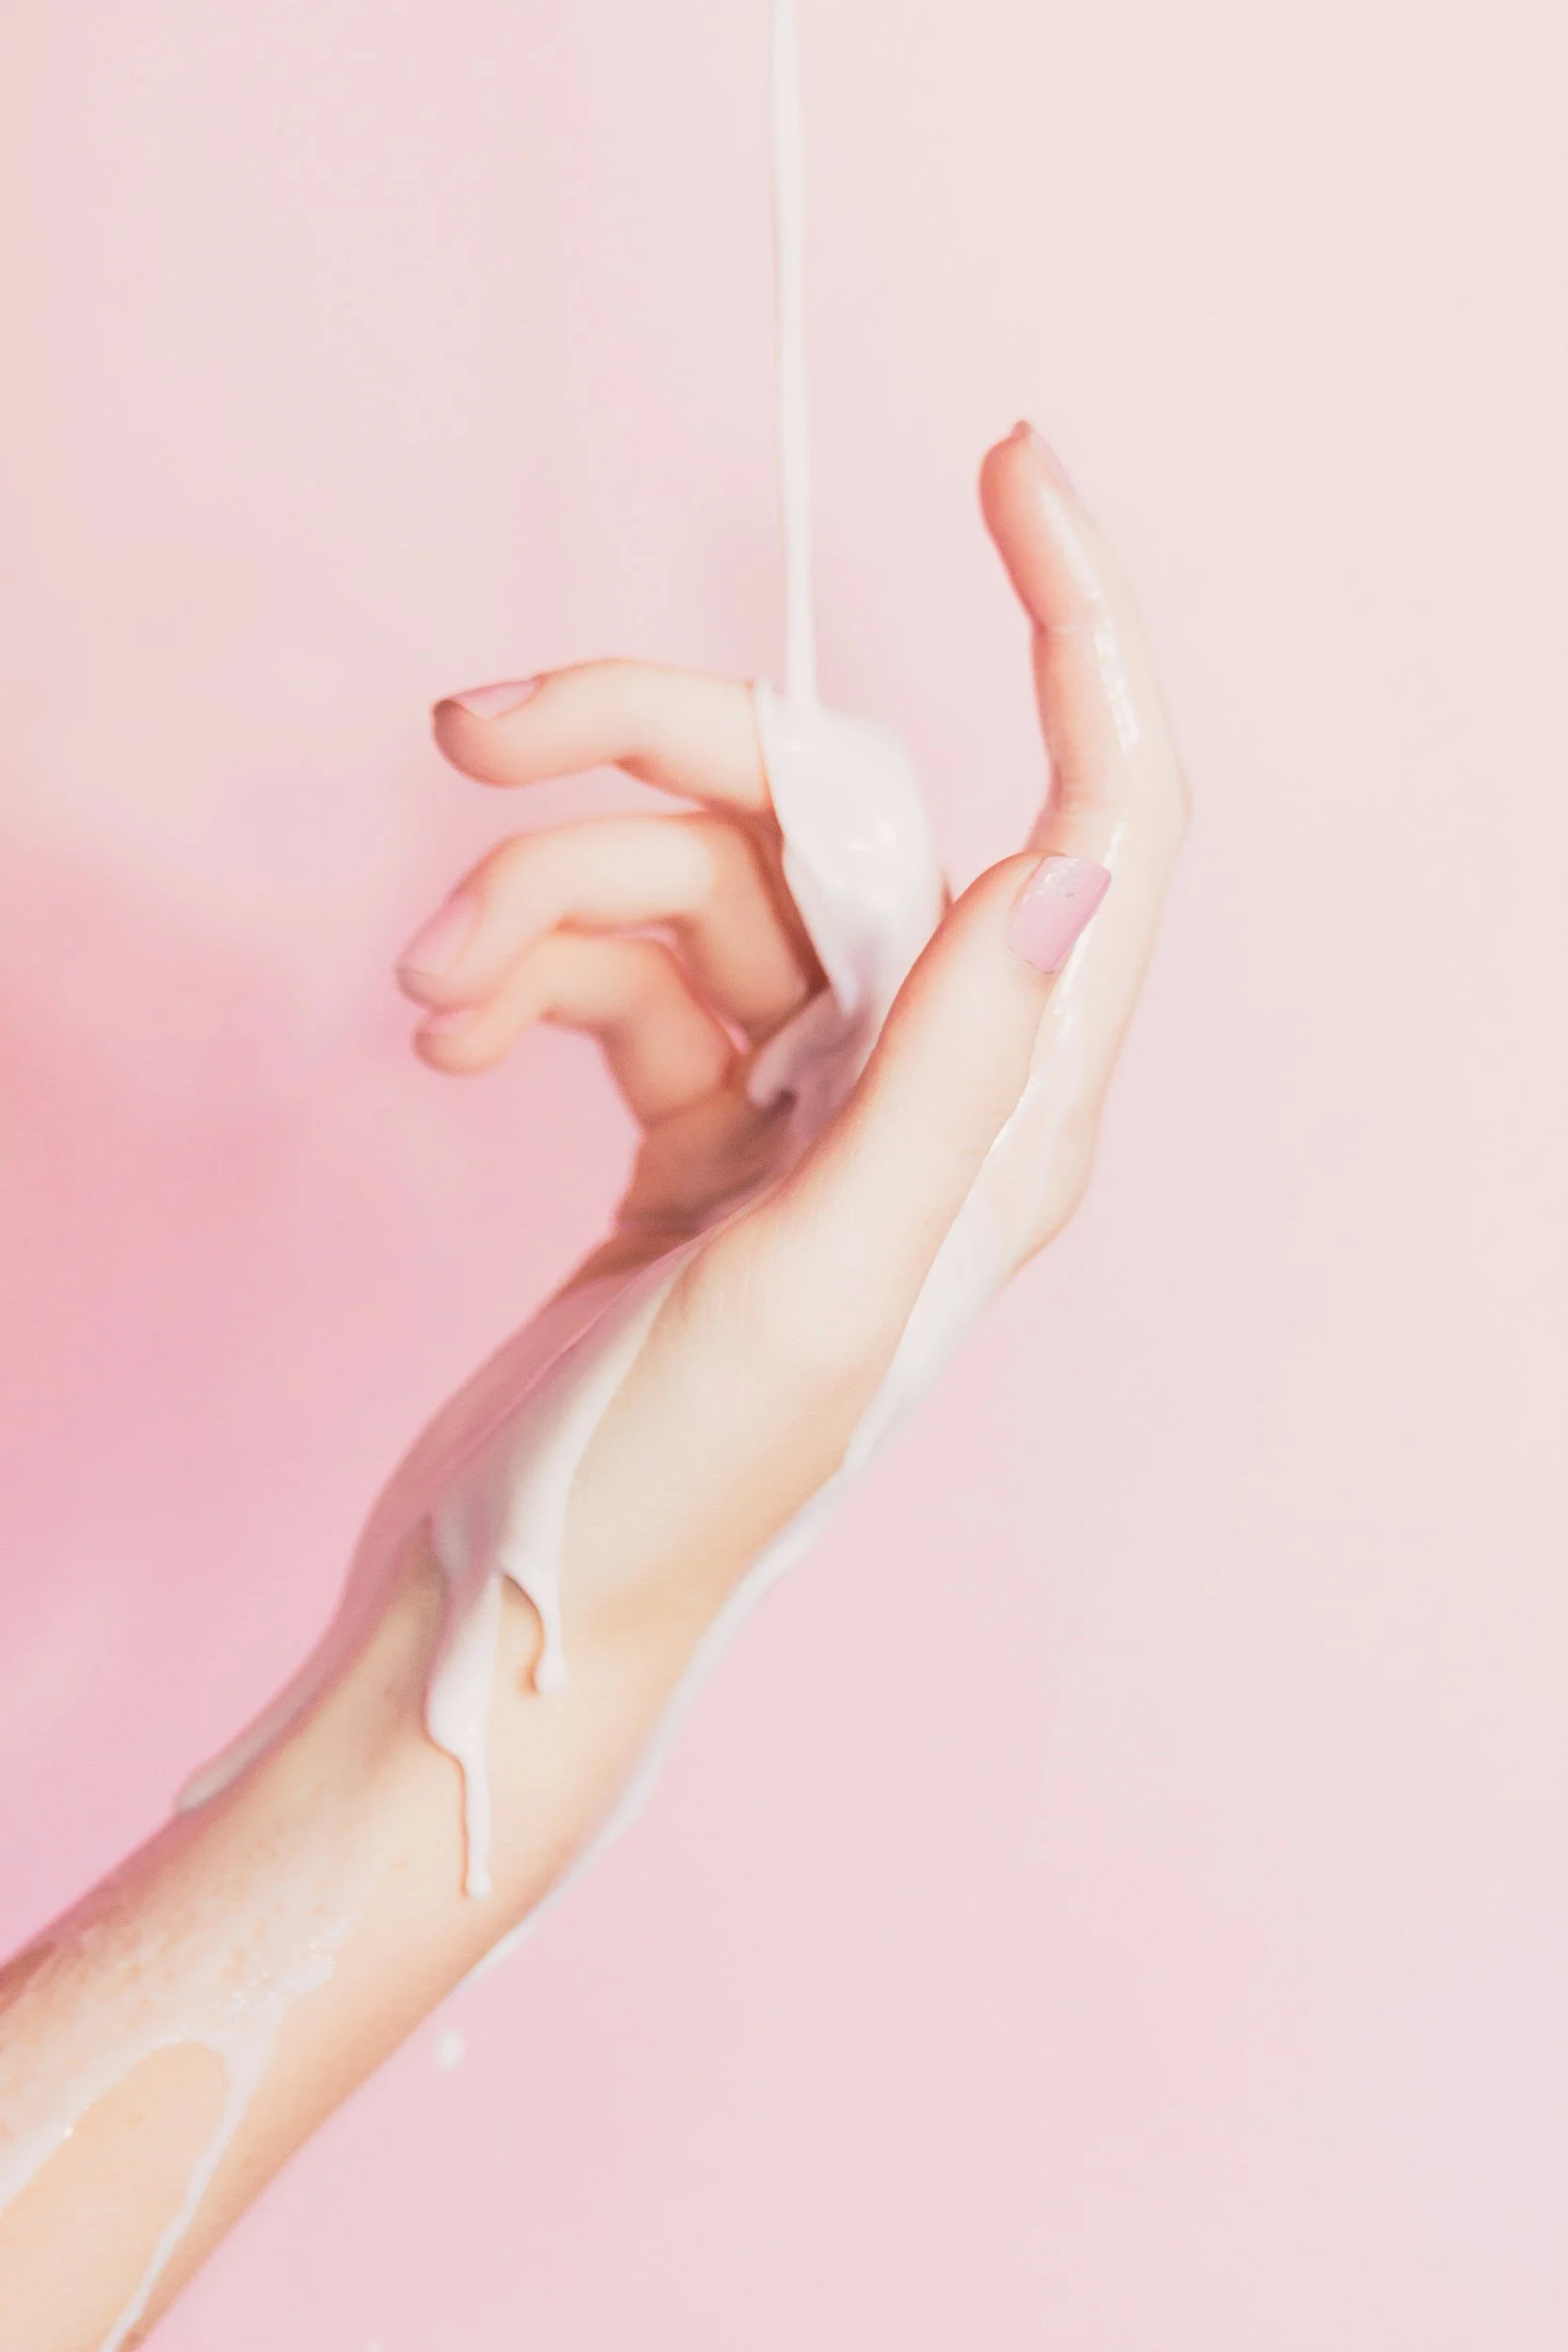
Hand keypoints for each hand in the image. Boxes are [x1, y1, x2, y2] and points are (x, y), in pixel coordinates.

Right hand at [389, 424, 1187, 1705]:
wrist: (515, 1605)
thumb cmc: (678, 1486)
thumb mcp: (828, 1279)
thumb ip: (955, 1067)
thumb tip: (1076, 855)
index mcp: (1014, 1118)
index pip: (1105, 819)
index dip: (1082, 631)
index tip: (1011, 465)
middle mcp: (933, 1089)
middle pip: (824, 811)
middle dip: (649, 749)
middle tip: (476, 731)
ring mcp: (811, 1096)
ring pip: (690, 880)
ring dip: (542, 898)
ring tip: (434, 988)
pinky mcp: (701, 1114)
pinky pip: (621, 964)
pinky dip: (527, 970)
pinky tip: (448, 1033)